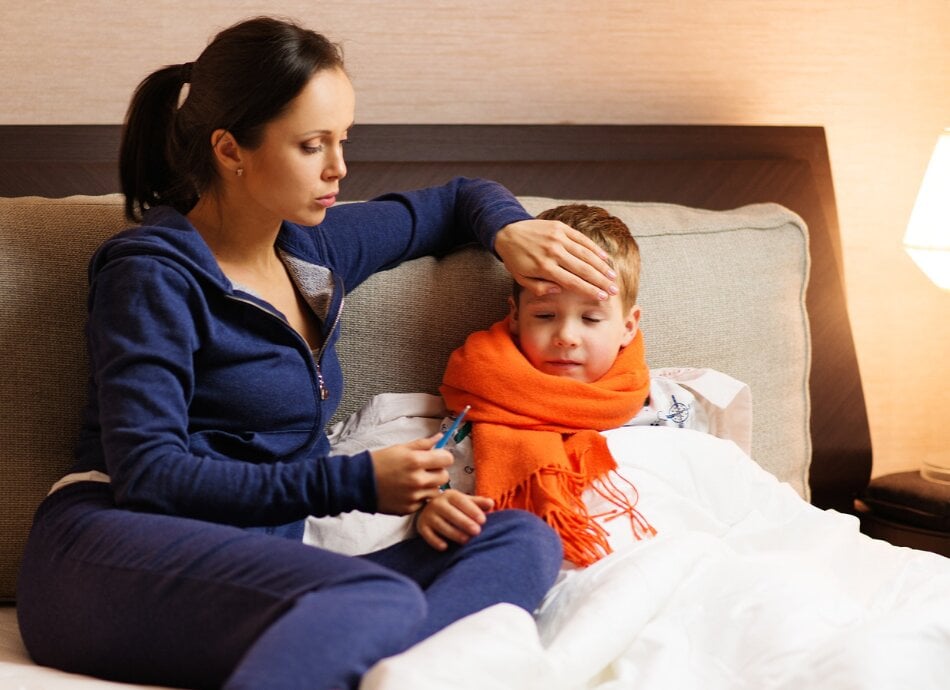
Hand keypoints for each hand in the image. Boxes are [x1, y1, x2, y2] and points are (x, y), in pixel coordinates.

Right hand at [370, 435, 452, 514]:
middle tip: (426, 470)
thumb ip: (423, 444)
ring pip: (436, 491)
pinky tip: (407, 491)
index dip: (443, 457)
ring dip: (429, 486)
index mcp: (416, 461)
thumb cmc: (379, 462)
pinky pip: (424, 502)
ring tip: (415, 481)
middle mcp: (418, 480)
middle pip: (444, 476)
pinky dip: (419, 497)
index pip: (447, 459)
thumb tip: (440, 437)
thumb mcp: (400, 448)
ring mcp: (414, 496)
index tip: (437, 458)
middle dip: (438, 472)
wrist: (359, 483)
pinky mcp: (409, 508)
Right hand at [416, 489, 494, 550]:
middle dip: (464, 522)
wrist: (431, 511)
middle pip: (451, 513)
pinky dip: (435, 541)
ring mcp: (428, 515)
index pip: (461, 501)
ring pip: (440, 525)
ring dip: (453, 533)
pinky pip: (428, 535)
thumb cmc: (455, 508)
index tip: (483, 520)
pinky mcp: (421, 527)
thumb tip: (491, 503)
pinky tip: (445, 547)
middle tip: (477, 531)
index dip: (472, 510)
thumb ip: (479, 503)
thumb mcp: (466, 502)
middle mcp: (437, 503)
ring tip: (466, 540)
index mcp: (450, 495)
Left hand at [494, 219, 618, 300]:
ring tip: (613, 277)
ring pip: (586, 254)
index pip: (572, 282)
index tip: (603, 298)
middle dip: (601, 281)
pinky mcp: (561, 227)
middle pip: (583, 269)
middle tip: (614, 290)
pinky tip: (605, 258)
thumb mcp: (521, 279)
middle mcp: (554, 252)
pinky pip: (581, 239)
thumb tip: (560, 291)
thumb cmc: (515, 259)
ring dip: (602, 266)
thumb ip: (540, 288)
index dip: (590, 290)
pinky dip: (594, 249)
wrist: (508, 231)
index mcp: (544, 267)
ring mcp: (558, 238)